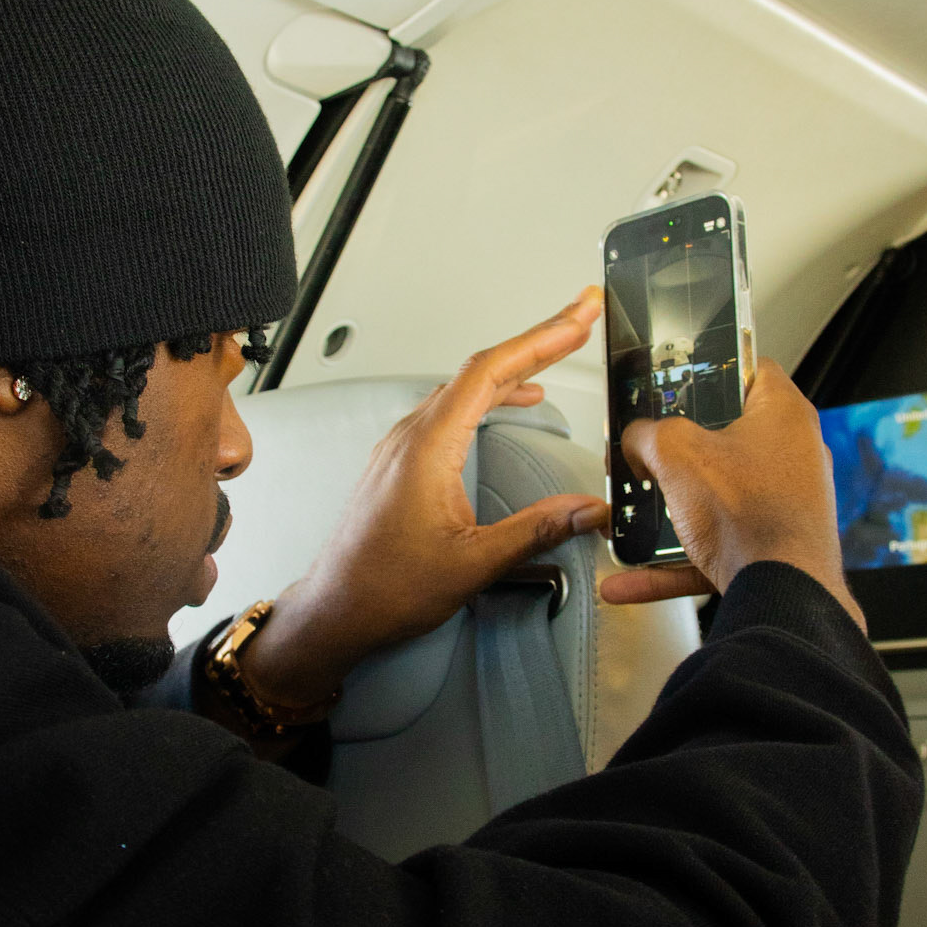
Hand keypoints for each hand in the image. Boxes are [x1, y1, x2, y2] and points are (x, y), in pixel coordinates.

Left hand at [236, 290, 609, 707]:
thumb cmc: (385, 588)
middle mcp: (411, 436)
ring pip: (464, 387)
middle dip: (537, 341)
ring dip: (514, 366)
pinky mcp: (401, 460)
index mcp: (428, 446)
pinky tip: (510, 400)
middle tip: (580, 319)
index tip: (577, 316)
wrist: (336, 611)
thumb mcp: (475, 563)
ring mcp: (403, 446)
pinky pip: (450, 408)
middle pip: (481, 369)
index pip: (491, 371)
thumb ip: (536, 530)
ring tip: (556, 351)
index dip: (541, 337)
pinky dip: (489, 393)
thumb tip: (590, 510)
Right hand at [599, 359, 863, 630]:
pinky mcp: (774, 546)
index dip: (714, 365)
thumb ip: (646, 435)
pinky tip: (630, 578)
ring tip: (635, 514)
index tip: (682, 376)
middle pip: (727, 436)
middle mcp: (794, 455)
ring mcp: (787, 503)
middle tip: (649, 450)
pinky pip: (714, 547)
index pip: (751, 368)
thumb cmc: (752, 516)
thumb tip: (636, 440)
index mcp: (783, 415)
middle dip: (680, 449)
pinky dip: (674, 562)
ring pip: (718, 497)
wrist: (782, 595)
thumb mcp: (676, 453)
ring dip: (672, 510)